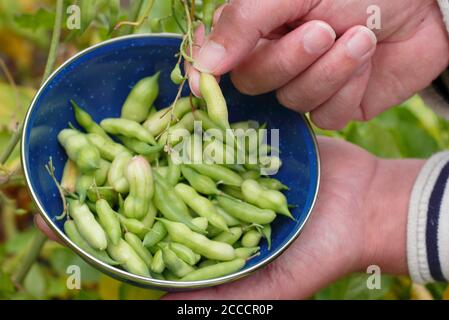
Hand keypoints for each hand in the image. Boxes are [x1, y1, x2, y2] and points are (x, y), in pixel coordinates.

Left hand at [35, 137, 423, 298]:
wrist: (362, 206)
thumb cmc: (319, 253)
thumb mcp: (271, 288)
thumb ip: (222, 298)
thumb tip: (159, 308)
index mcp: (208, 239)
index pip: (147, 237)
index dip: (108, 231)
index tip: (63, 223)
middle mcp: (209, 203)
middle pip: (154, 193)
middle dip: (114, 182)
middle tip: (73, 168)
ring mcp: (224, 172)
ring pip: (176, 158)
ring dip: (142, 146)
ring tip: (102, 133)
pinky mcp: (243, 145)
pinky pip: (207, 132)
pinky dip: (182, 123)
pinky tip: (154, 111)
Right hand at [188, 0, 448, 129]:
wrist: (423, 1)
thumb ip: (243, 24)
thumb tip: (201, 66)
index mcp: (258, 30)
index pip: (215, 59)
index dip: (206, 73)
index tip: (202, 83)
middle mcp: (276, 60)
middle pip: (254, 85)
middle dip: (289, 60)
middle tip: (321, 30)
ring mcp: (306, 86)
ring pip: (293, 101)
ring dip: (329, 69)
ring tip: (359, 35)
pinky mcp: (336, 106)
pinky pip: (327, 115)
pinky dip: (349, 86)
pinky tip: (368, 57)